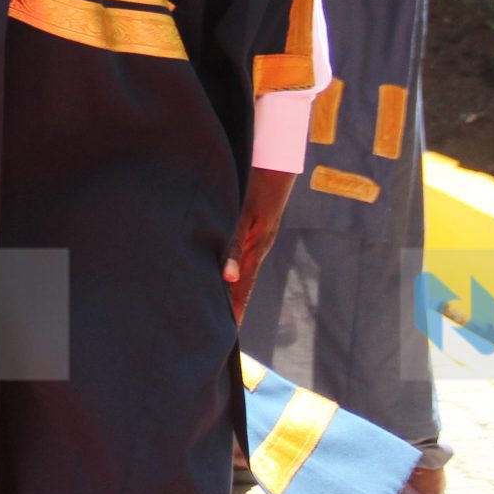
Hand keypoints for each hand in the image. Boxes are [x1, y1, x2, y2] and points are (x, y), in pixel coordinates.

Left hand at [224, 168, 295, 321]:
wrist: (275, 162)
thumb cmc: (258, 185)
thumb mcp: (245, 215)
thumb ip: (234, 245)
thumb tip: (228, 278)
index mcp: (256, 248)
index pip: (243, 288)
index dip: (235, 309)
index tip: (229, 331)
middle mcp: (258, 247)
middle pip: (242, 283)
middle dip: (232, 305)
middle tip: (218, 328)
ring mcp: (257, 238)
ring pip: (241, 270)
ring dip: (230, 288)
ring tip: (219, 308)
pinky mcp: (253, 228)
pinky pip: (241, 255)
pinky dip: (231, 269)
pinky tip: (224, 274)